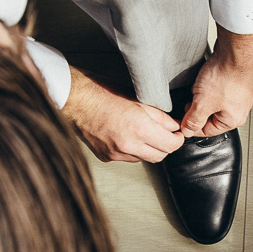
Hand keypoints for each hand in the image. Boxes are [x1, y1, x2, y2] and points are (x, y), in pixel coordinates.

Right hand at [62, 68, 184, 162]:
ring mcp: (116, 153)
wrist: (75, 100)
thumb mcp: (137, 99)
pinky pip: (127, 158)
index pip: (170, 146)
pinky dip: (132, 150)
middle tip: (166, 134)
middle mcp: (128, 145)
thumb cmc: (102, 92)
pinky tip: (126, 135)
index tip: (178, 134)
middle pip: (159, 156)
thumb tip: (173, 126)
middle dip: (166, 146)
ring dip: (148, 148)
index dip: (178, 140)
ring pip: (143, 158)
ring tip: (143, 132)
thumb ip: (159, 116)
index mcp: (139, 129)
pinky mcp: (106, 156)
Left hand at [180, 27, 252, 136]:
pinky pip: (217, 89)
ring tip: (202, 85)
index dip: (190, 125)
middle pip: (209, 116)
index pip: (206, 131)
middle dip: (197, 107)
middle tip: (192, 98)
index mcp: (233, 120)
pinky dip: (209, 85)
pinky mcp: (235, 82)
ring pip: (212, 101)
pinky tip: (207, 77)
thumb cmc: (227, 75)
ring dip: (202, 95)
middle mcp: (239, 110)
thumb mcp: (203, 103)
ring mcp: (238, 95)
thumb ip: (193, 120)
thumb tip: (187, 130)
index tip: (181, 119)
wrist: (236, 50)